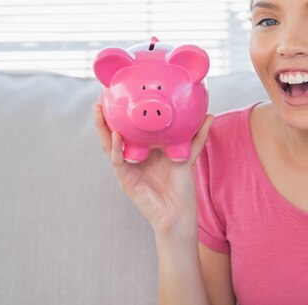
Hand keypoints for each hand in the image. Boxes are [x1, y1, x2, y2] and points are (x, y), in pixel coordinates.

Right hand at [93, 102, 213, 239]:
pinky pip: (118, 161)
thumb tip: (208, 115)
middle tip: (101, 98)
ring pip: (109, 145)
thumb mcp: (187, 156)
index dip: (122, 115)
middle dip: (105, 117)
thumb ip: (196, 137)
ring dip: (102, 128)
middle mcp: (132, 158)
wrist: (179, 214)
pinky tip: (116, 136)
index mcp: (144, 152)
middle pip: (114, 134)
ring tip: (99, 111)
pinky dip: (116, 148)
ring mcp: (127, 169)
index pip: (129, 130)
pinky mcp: (126, 180)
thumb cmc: (181, 188)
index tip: (119, 94)